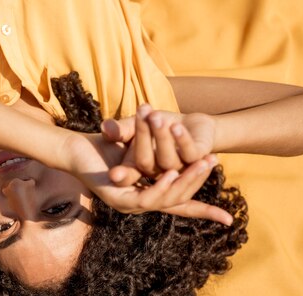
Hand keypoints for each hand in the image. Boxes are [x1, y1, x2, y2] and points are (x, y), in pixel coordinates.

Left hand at [64, 132, 231, 224]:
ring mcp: (128, 206)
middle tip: (215, 161)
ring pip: (165, 200)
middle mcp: (139, 204)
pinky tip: (173, 173)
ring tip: (203, 163)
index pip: (180, 207)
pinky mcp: (116, 200)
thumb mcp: (141, 147)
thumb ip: (162, 155)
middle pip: (178, 201)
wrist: (75, 148)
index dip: (204, 212)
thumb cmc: (105, 146)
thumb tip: (187, 154)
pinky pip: (145, 197)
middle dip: (199, 181)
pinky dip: (161, 186)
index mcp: (146, 195)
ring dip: (186, 181)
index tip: (229, 219)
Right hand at [102, 104, 216, 185]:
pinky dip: (182, 140)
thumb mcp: (134, 125)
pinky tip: (176, 126)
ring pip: (168, 160)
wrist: (191, 124)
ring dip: (162, 137)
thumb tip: (104, 127)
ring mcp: (178, 169)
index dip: (121, 174)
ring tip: (156, 115)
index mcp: (139, 168)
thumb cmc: (157, 125)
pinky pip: (189, 154)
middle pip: (146, 163)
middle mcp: (157, 173)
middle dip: (142, 136)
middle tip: (142, 112)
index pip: (126, 174)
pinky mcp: (198, 160)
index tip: (113, 175)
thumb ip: (120, 129)